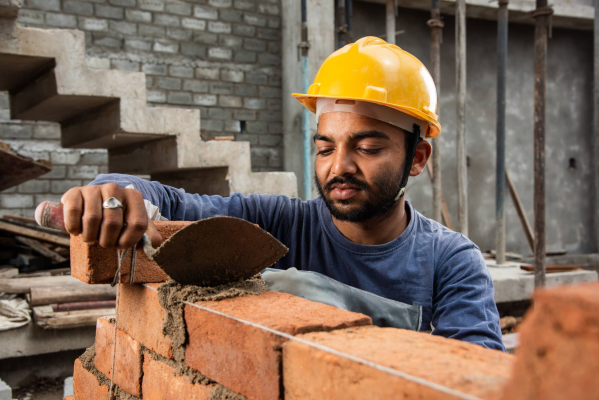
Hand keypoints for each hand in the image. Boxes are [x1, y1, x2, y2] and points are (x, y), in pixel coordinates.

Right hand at [38, 183, 161, 248]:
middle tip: (104, 243)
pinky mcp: (74, 192)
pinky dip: (73, 228)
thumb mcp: (134, 222)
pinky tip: (76, 231)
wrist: (94, 202)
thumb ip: (148, 233)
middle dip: (107, 241)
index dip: (129, 241)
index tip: (121, 244)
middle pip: (113, 223)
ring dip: (90, 237)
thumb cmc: (118, 216)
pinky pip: (73, 213)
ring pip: (92, 219)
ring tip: (91, 238)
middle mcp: (114, 188)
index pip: (138, 224)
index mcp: (134, 196)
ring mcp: (94, 189)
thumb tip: (156, 244)